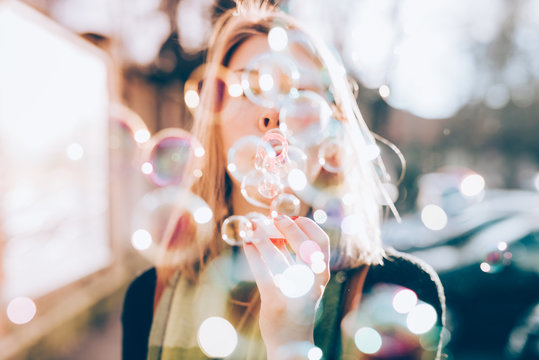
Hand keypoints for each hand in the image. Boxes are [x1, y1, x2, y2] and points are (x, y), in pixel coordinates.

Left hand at [242, 215, 330, 358]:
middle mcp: (313, 283)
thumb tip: (274, 227)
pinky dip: (253, 253)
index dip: (307, 225)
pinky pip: (263, 272)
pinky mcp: (276, 301)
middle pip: (305, 246)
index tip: (292, 216)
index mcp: (321, 275)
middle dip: (288, 227)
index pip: (321, 242)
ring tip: (252, 226)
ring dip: (264, 238)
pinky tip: (246, 244)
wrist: (292, 343)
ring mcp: (295, 293)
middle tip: (273, 217)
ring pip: (280, 258)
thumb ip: (290, 256)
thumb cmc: (294, 305)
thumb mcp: (299, 279)